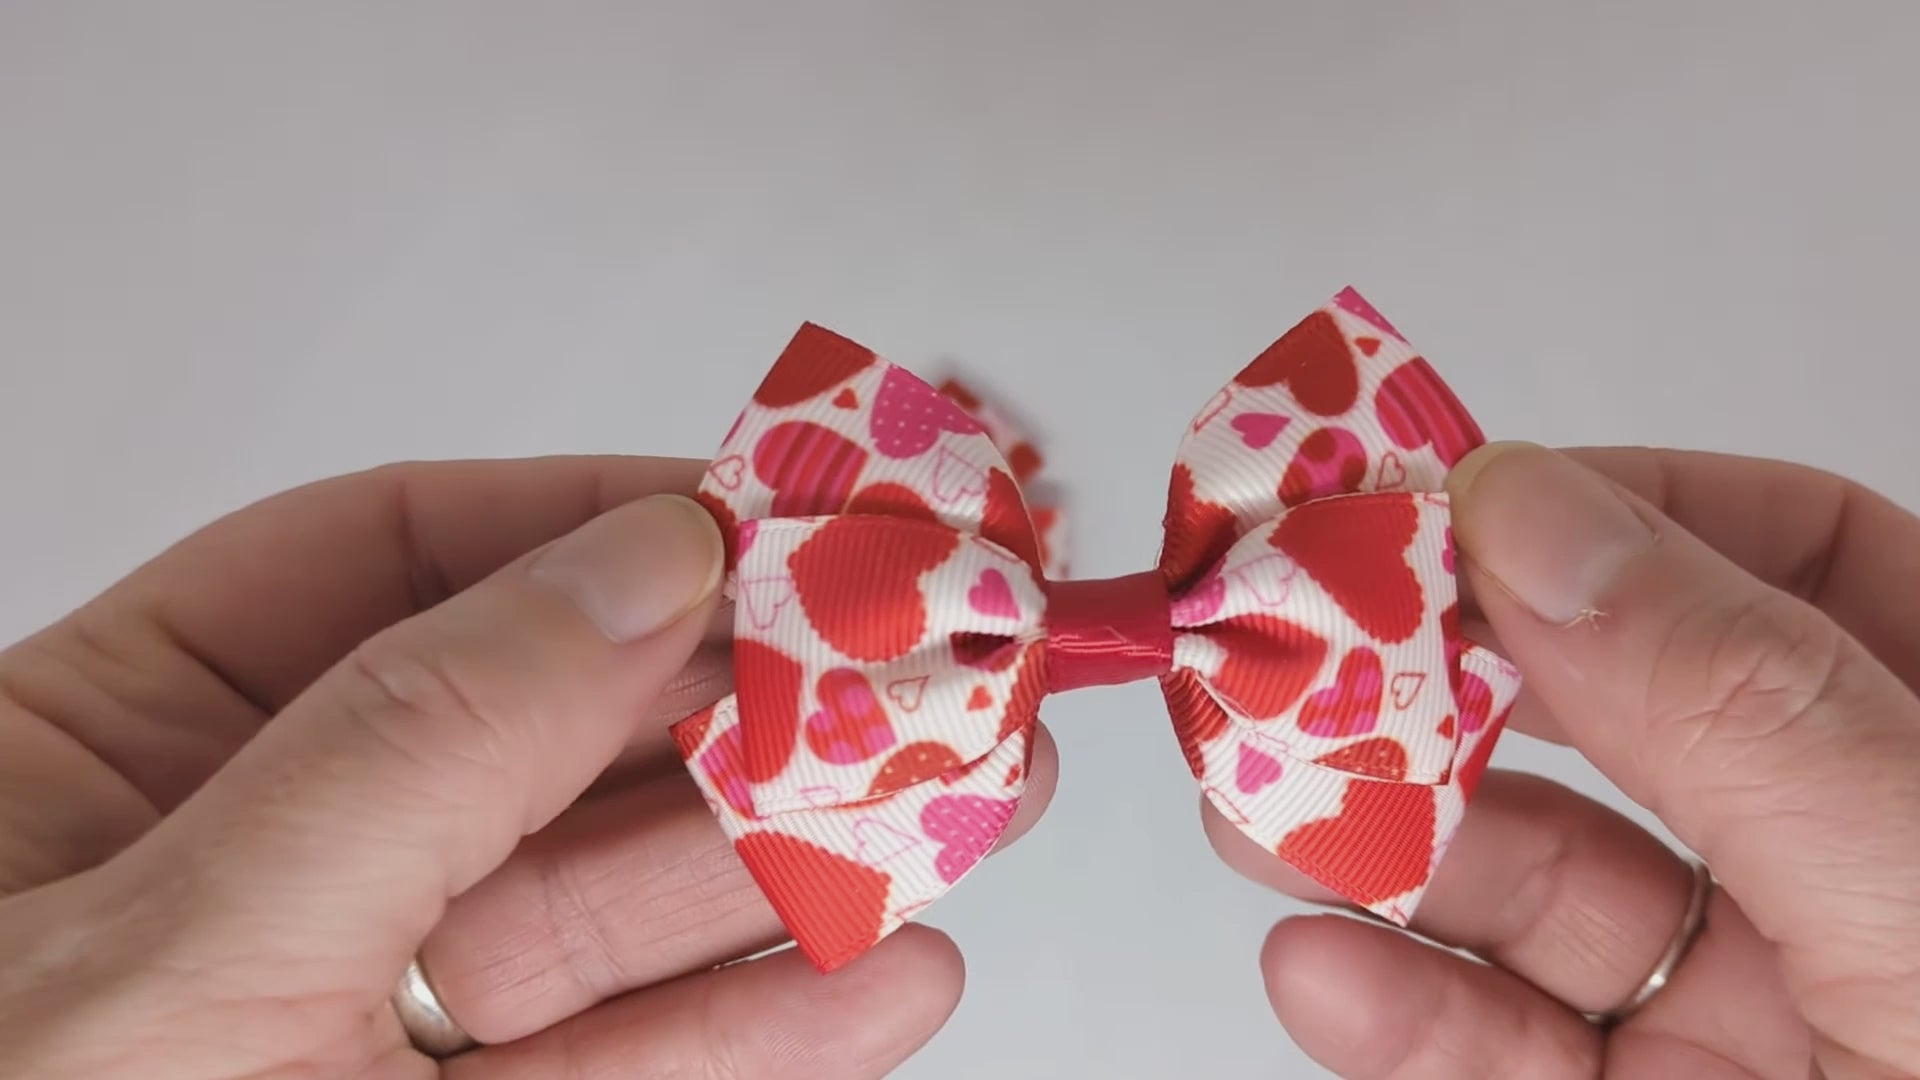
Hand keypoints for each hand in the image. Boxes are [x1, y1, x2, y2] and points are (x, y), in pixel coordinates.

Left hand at [0, 456, 1057, 1078]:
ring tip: (967, 797)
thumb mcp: (170, 956)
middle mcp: (243, 871)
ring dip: (796, 854)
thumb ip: (414, 746)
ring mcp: (351, 1026)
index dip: (588, 519)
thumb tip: (642, 560)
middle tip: (922, 653)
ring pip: (603, 907)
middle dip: (740, 688)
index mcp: (99, 753)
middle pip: (533, 728)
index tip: (771, 507)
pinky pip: (620, 1075)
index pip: (383, 566)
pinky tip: (887, 974)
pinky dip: (764, 1031)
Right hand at [1208, 445, 1919, 1078]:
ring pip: (1546, 884)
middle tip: (1297, 630)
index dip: (1629, 508)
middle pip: (1630, 713)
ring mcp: (1767, 1010)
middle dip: (1451, 668)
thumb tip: (1537, 516)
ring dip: (1384, 836)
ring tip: (1253, 795)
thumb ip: (1737, 707)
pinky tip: (1319, 964)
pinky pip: (1517, 1050)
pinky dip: (1404, 1010)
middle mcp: (1855, 866)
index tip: (1458, 502)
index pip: (1803, 560)